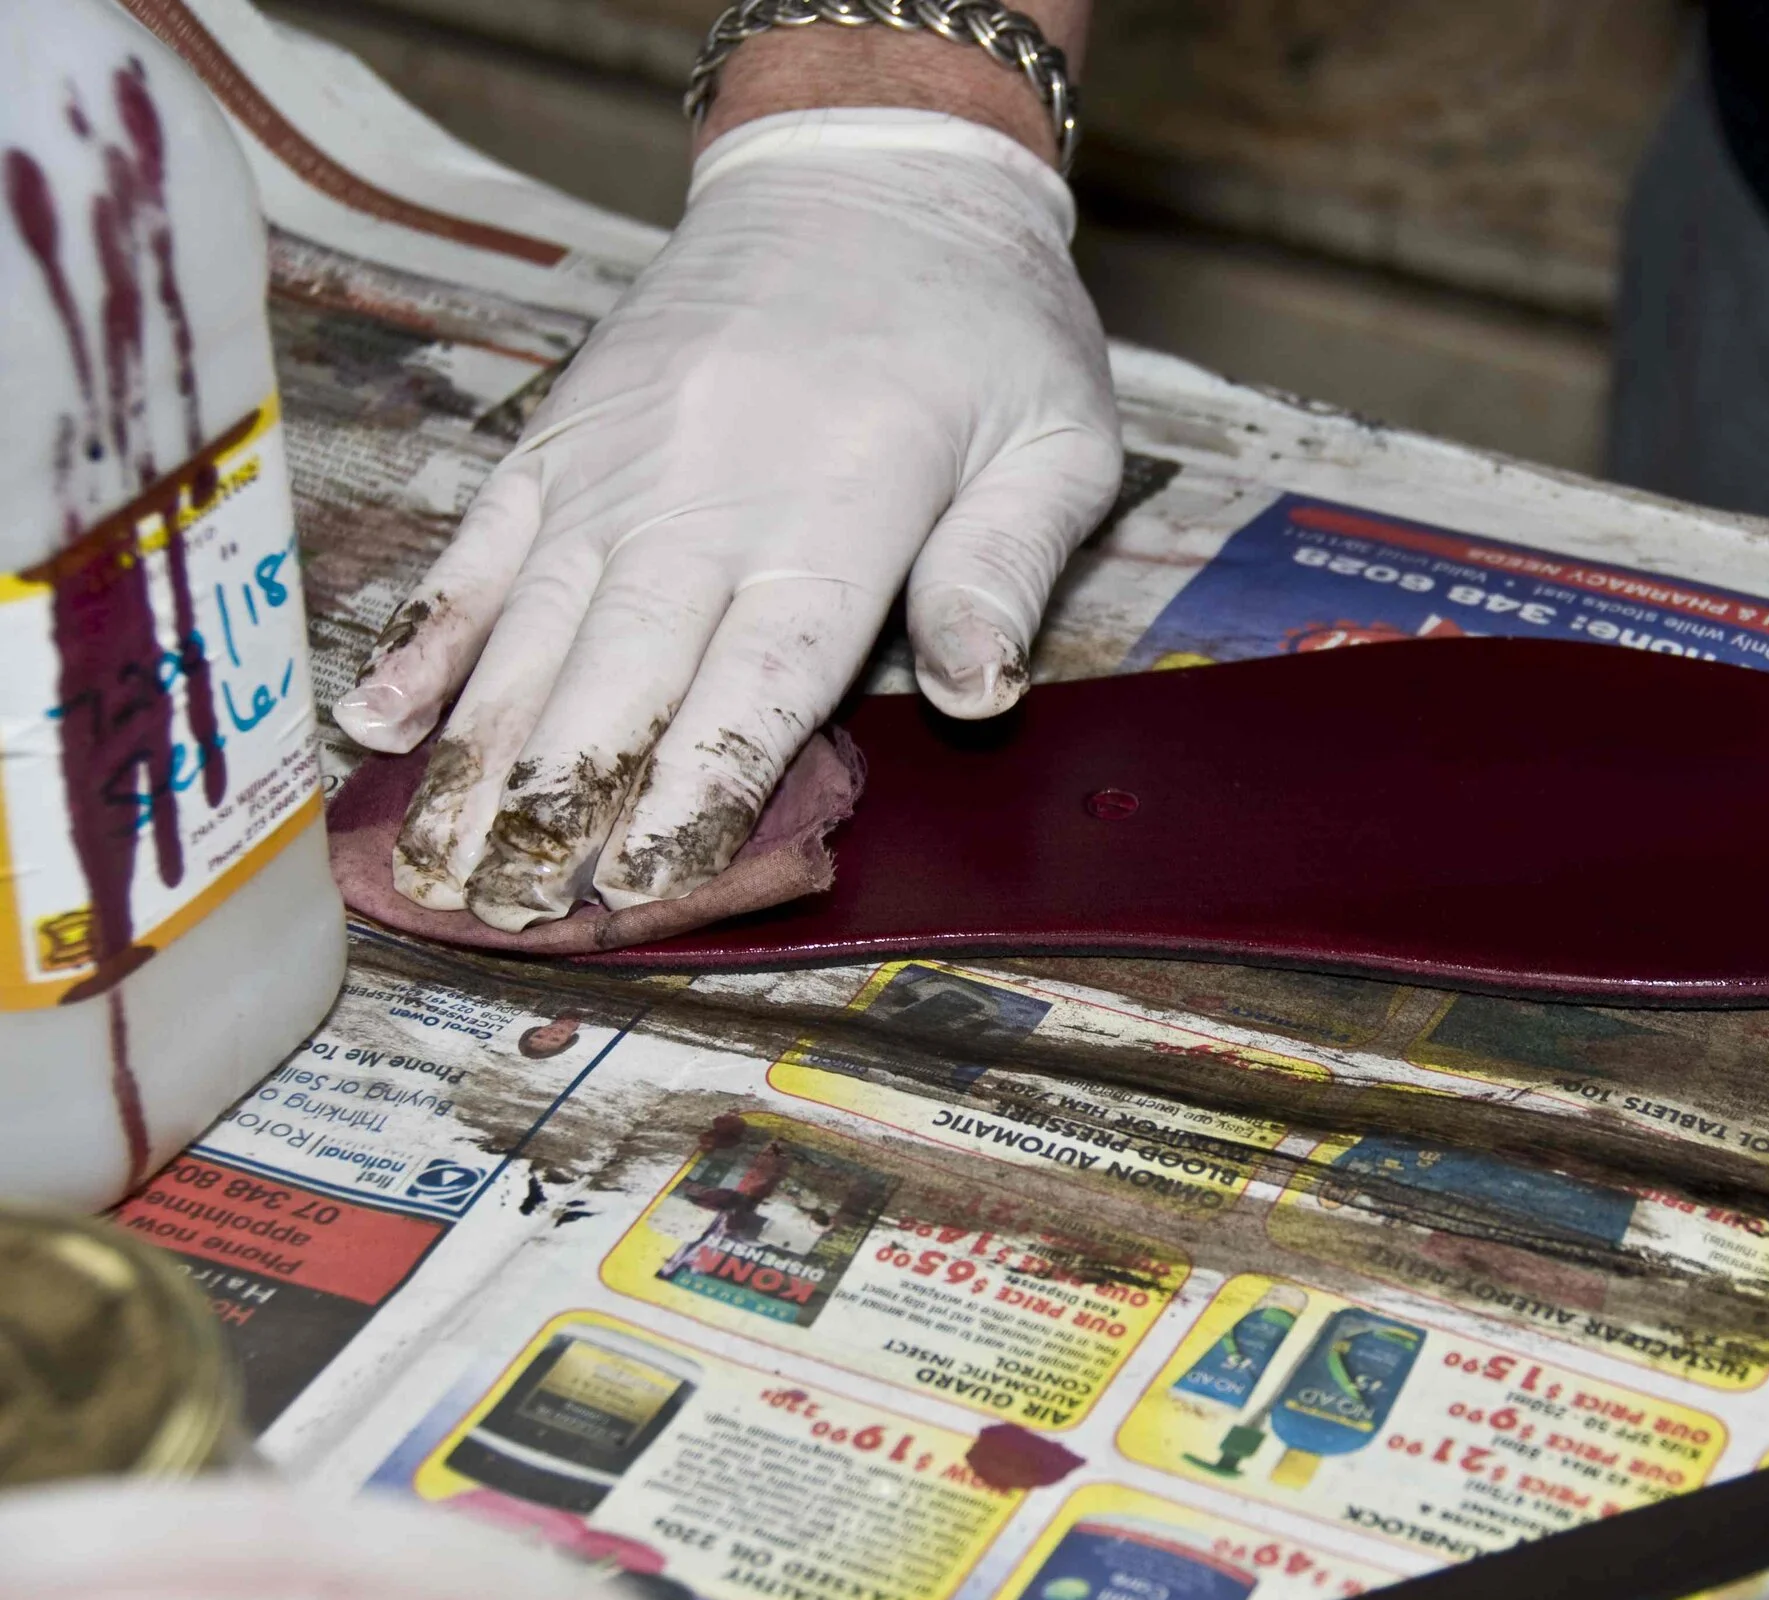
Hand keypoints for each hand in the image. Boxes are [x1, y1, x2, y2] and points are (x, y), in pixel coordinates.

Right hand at [332, 107, 1121, 929]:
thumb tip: (977, 696)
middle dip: (560, 810)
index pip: (756, 685)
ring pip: (528, 632)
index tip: (643, 888)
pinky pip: (475, 545)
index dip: (695, 795)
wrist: (868, 173)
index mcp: (838, 511)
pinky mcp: (560, 433)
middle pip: (618, 678)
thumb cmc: (984, 324)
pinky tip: (375, 723)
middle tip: (512, 920)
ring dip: (477, 757)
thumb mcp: (1056, 436)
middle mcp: (704, 495)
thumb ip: (1007, 570)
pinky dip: (424, 635)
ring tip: (438, 868)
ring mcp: (616, 464)